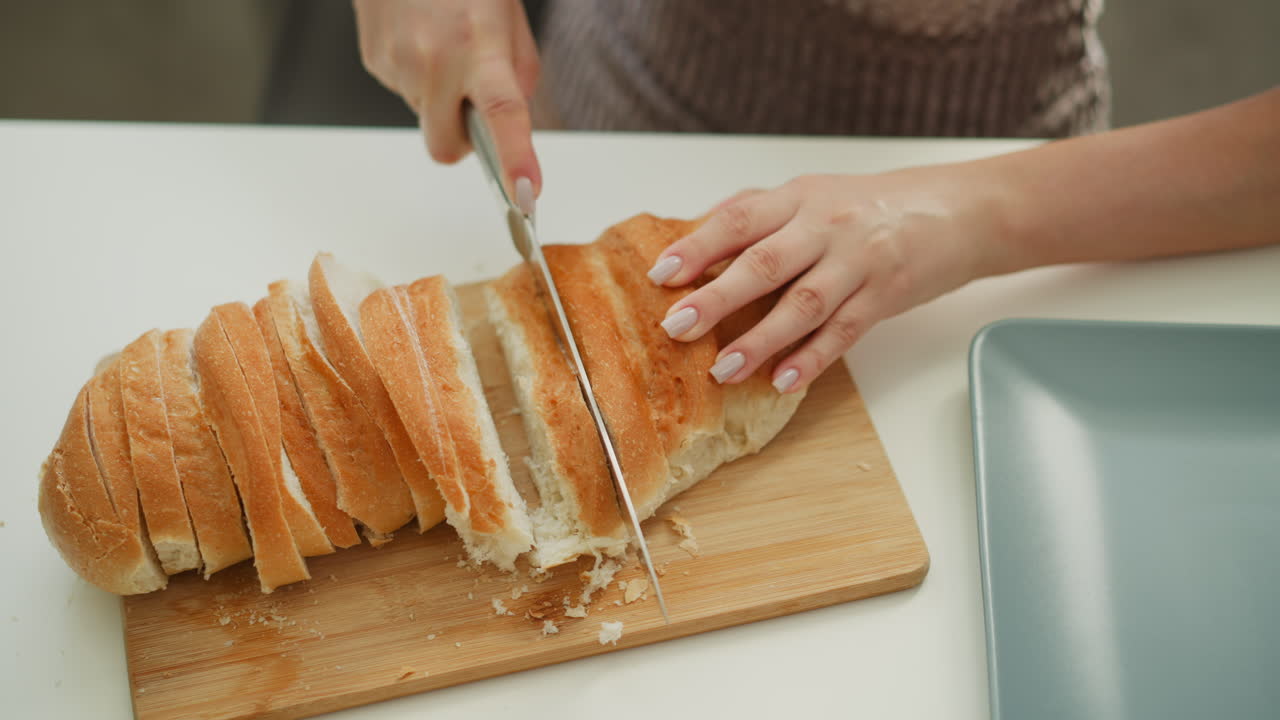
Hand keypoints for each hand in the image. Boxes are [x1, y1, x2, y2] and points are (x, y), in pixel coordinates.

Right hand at [354, 0, 540, 197]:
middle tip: (473, 103)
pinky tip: (421, 39)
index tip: (526, 193)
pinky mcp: (374, 62)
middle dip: (462, 141)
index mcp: (479, 46)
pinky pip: (406, 93)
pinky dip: (420, 78)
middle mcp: (434, 60)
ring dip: (441, 98)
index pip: (501, 114)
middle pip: (446, 147)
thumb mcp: (508, 18)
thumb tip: (512, 118)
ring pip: (426, 117)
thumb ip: (518, 74)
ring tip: (444, 46)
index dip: (515, 158)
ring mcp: (397, 65)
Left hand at [648, 169, 1001, 392]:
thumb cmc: (873, 206)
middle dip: (716, 297)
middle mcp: (826, 226)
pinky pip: (843, 332)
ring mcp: (858, 263)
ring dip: (760, 339)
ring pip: (803, 303)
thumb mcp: (813, 193)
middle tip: (678, 326)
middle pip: (764, 263)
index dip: (697, 247)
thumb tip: (694, 231)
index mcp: (799, 198)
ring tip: (723, 369)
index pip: (739, 220)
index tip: (662, 274)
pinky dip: (812, 359)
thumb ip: (757, 210)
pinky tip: (784, 381)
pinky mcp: (884, 296)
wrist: (957, 210)